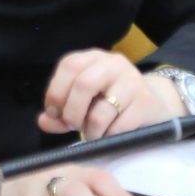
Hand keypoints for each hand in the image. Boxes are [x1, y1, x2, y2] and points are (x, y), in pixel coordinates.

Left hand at [39, 48, 181, 141]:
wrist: (151, 104)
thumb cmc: (109, 102)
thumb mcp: (83, 103)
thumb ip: (60, 113)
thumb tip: (43, 121)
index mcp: (94, 58)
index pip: (69, 65)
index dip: (55, 92)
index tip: (54, 113)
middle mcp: (113, 64)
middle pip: (84, 84)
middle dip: (72, 112)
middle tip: (73, 125)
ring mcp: (131, 81)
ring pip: (100, 112)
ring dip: (90, 131)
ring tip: (92, 134)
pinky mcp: (144, 101)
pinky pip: (118, 127)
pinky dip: (108, 137)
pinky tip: (110, 134)